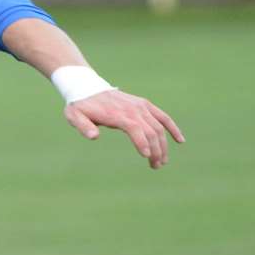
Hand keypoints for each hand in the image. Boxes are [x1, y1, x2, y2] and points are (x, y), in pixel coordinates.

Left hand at [65, 89, 183, 168]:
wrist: (87, 88)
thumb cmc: (80, 106)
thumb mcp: (75, 116)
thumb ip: (83, 126)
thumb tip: (93, 136)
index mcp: (118, 114)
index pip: (136, 129)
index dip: (142, 143)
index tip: (146, 157)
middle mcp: (134, 109)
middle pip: (151, 131)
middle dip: (156, 150)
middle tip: (155, 166)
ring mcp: (141, 106)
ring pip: (159, 127)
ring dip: (163, 145)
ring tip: (161, 162)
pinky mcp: (145, 105)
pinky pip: (163, 117)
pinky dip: (172, 128)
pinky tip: (179, 140)